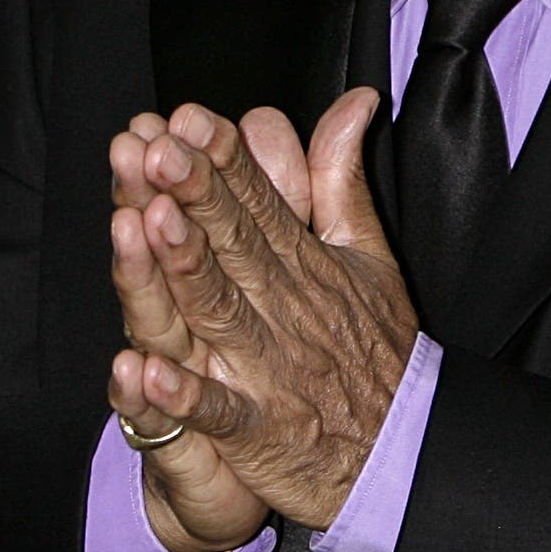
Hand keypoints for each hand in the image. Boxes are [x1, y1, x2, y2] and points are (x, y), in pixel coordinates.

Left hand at [109, 89, 417, 532]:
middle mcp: (286, 309)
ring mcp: (269, 370)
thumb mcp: (371, 256)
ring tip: (149, 224)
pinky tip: (144, 372)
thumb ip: (344, 179)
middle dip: (196, 195)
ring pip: (221, 312)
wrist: (406, 451)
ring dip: (186, 270)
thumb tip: (355, 101)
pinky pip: (217, 412)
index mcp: (308, 265)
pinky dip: (183, 396)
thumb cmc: (378, 350)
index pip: (261, 202)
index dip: (224, 161)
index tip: (188, 119)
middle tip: (158, 150)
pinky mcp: (258, 431)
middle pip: (235, 244)